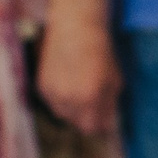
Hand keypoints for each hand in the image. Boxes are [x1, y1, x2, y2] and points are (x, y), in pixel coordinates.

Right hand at [37, 15, 119, 134]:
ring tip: (80, 91)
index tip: (104, 119)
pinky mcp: (41, 86)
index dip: (100, 125)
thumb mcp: (115, 82)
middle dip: (87, 118)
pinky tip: (68, 83)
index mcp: (90, 99)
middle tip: (93, 103)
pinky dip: (60, 99)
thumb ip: (110, 106)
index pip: (93, 128)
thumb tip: (107, 125)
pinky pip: (52, 103)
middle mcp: (69, 99)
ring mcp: (53, 93)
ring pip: (64, 115)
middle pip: (78, 124)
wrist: (74, 28)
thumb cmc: (100, 53)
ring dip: (73, 110)